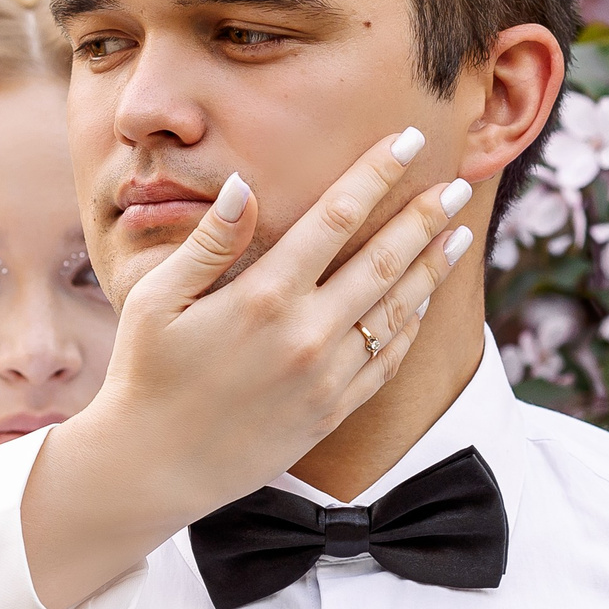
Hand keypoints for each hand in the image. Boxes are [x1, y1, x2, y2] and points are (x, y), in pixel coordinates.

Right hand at [22, 128, 478, 608]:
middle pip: (383, 260)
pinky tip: (424, 300)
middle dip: (425, 217)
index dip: (376, 174)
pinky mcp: (332, 411)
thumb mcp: (157, 300)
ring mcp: (326, 376)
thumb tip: (241, 186)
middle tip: (459, 184)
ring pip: (396, 310)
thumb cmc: (146, 373)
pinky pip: (387, 361)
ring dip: (432, 268)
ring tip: (461, 234)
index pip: (336, 217)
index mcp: (264, 296)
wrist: (154, 466)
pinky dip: (411, 325)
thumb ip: (207, 242)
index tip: (407, 141)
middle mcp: (306, 333)